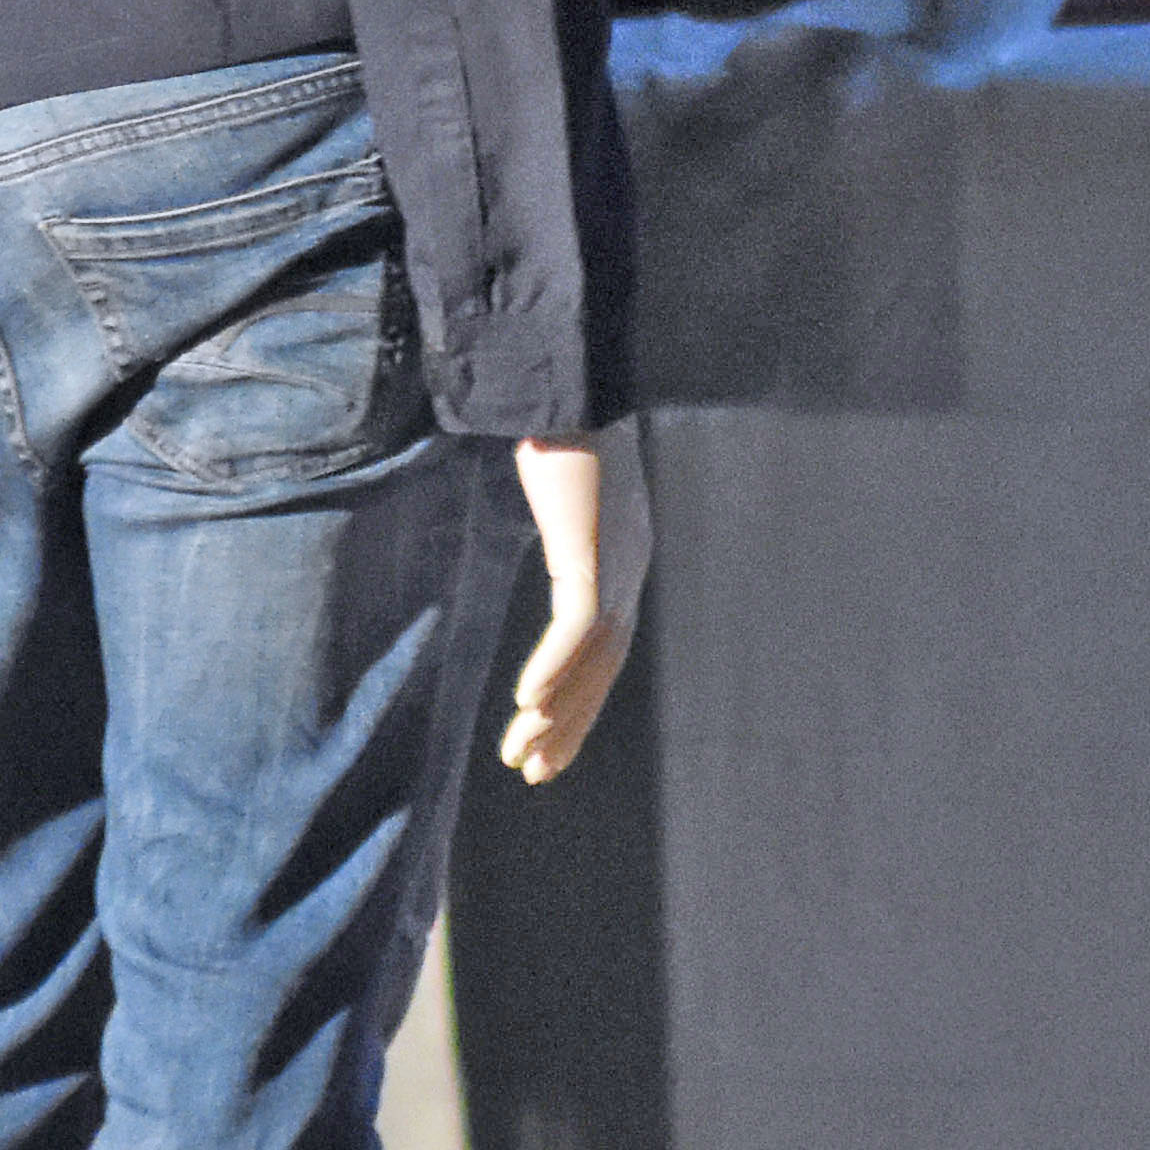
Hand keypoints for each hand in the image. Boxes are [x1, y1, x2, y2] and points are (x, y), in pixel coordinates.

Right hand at [499, 425, 653, 780]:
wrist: (568, 377)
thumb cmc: (555, 418)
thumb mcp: (558, 484)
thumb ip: (555, 514)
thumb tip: (529, 518)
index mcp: (621, 556)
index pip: (606, 648)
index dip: (579, 698)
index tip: (548, 737)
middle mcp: (628, 567)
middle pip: (603, 668)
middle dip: (569, 725)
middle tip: (535, 771)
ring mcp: (615, 561)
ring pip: (591, 660)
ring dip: (554, 712)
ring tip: (521, 755)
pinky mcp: (592, 551)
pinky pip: (575, 627)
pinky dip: (552, 668)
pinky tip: (524, 702)